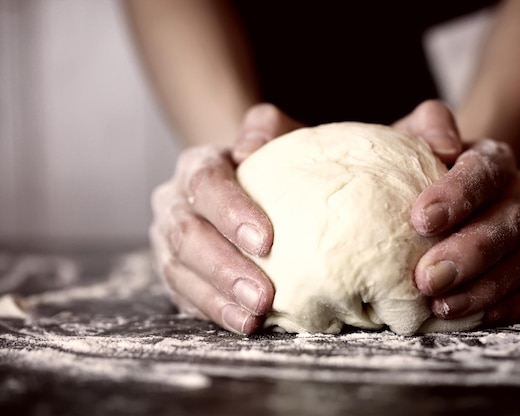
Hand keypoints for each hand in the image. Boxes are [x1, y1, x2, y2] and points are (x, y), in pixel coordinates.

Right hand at [150, 103, 302, 333]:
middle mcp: (174, 201)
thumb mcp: (278, 136)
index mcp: (197, 166)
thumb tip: (251, 147)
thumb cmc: (271, 164)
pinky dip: (212, 311)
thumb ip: (268, 127)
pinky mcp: (175, 270)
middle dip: (225, 267)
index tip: (266, 241)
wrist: (251, 185)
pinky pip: (184, 295)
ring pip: (179, 270)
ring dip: (217, 297)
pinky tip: (241, 323)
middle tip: (263, 295)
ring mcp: (168, 239)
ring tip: (253, 317)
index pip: (205, 185)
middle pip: (187, 234)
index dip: (231, 213)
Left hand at [395, 100, 519, 325]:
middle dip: (468, 253)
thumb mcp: (414, 135)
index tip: (421, 220)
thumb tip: (444, 145)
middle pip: (506, 224)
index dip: (457, 196)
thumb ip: (429, 124)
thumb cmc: (420, 164)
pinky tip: (474, 316)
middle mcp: (518, 196)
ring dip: (482, 288)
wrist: (442, 189)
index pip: (483, 172)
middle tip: (427, 277)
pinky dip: (504, 307)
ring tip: (442, 306)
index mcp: (492, 160)